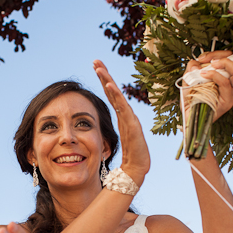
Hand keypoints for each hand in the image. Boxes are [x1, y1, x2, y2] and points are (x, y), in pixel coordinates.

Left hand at [94, 60, 149, 186]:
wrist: (136, 171)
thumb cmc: (128, 158)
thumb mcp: (114, 140)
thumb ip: (111, 131)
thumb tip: (102, 128)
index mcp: (122, 117)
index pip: (111, 96)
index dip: (104, 81)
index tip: (96, 68)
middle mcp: (126, 115)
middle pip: (114, 91)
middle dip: (105, 75)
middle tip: (96, 61)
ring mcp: (130, 119)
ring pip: (117, 96)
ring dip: (108, 81)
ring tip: (99, 69)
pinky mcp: (132, 125)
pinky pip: (122, 107)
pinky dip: (116, 95)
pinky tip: (109, 85)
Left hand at [184, 50, 232, 120]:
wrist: (188, 117)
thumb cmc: (192, 100)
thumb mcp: (192, 80)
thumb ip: (193, 68)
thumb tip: (196, 62)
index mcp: (231, 81)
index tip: (216, 54)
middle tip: (221, 57)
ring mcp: (231, 95)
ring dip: (226, 63)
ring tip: (213, 63)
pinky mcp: (226, 102)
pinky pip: (225, 83)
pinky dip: (214, 74)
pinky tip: (204, 73)